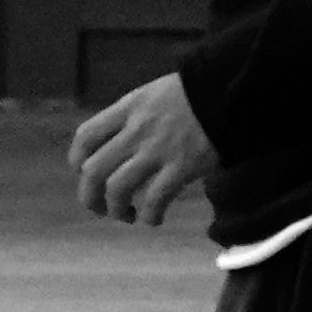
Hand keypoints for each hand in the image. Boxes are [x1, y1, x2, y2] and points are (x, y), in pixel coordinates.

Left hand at [71, 72, 218, 226]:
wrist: (233, 92)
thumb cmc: (198, 94)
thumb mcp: (156, 94)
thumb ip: (135, 116)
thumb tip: (119, 143)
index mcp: (128, 108)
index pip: (85, 137)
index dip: (77, 160)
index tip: (83, 173)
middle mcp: (136, 130)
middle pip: (93, 170)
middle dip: (90, 196)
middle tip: (100, 207)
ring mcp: (157, 150)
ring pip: (117, 188)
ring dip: (116, 209)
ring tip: (126, 216)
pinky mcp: (182, 167)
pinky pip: (154, 199)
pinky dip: (149, 215)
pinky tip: (153, 219)